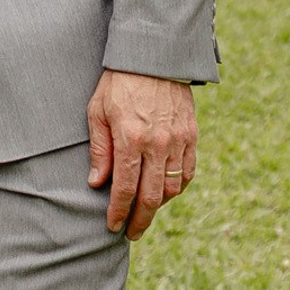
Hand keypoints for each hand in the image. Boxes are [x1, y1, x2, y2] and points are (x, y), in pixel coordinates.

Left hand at [87, 71, 197, 238]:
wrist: (154, 55)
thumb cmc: (119, 82)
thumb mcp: (98, 111)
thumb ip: (100, 149)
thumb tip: (98, 183)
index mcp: (131, 139)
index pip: (126, 189)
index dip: (119, 212)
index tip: (113, 226)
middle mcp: (158, 144)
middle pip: (152, 196)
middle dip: (140, 220)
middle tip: (132, 233)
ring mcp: (179, 140)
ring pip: (172, 188)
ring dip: (159, 206)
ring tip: (145, 212)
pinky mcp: (192, 135)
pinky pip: (188, 172)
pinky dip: (177, 188)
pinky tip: (165, 193)